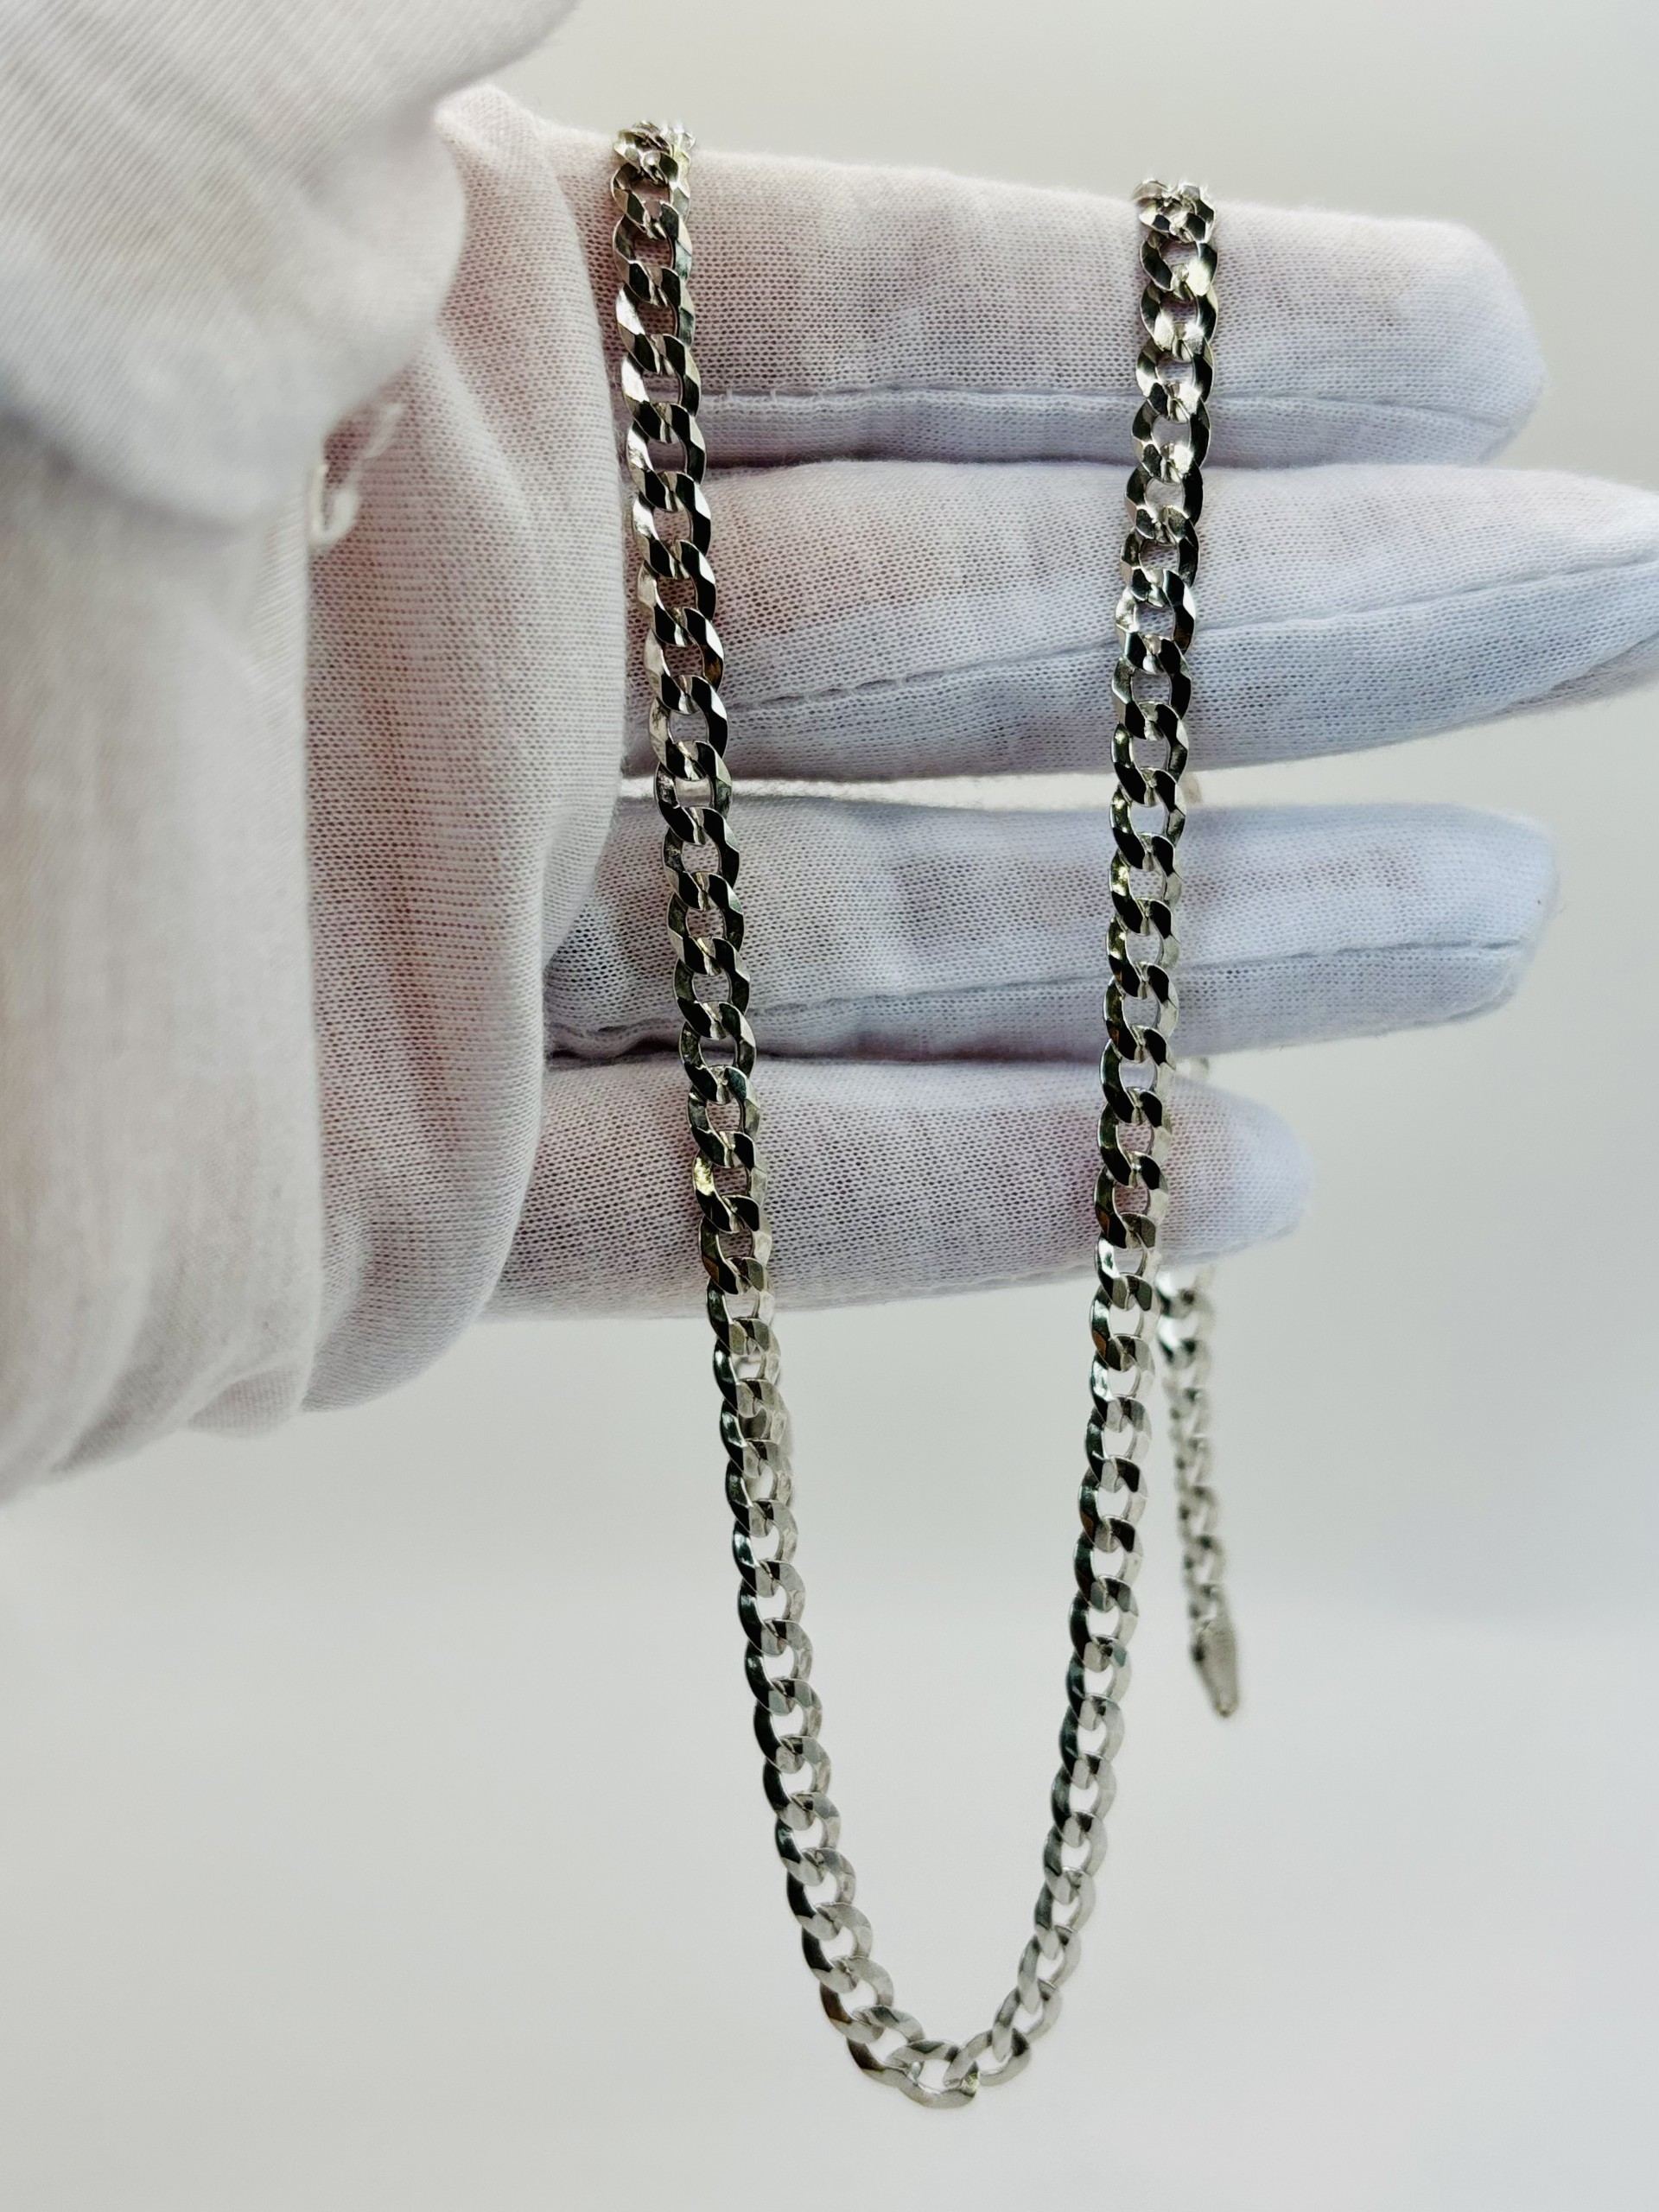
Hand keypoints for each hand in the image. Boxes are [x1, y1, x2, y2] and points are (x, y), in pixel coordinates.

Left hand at [348, 98, 1647, 1329]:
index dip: (1185, 341)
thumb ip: (439, 12)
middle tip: (1584, 615)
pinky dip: (957, 1192)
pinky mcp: (401, 1197)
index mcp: (423, 367)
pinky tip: (1214, 1175)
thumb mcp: (188, 112)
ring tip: (1478, 921)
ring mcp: (451, 938)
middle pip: (951, 635)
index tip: (1471, 358)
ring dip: (1183, 939)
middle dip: (1277, 628)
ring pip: (880, 937)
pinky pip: (722, 1200)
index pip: (878, 330)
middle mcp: (470, 647)